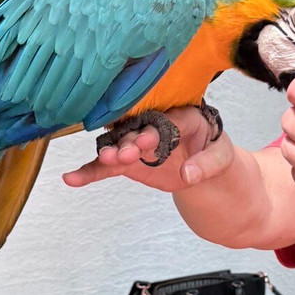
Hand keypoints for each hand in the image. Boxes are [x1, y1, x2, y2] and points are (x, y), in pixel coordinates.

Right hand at [63, 106, 233, 191]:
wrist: (205, 166)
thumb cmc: (214, 152)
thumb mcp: (222, 158)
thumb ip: (207, 165)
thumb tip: (189, 175)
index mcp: (182, 116)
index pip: (166, 121)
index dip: (155, 130)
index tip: (147, 141)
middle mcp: (155, 124)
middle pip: (138, 130)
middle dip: (130, 140)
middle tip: (124, 154)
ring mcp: (138, 141)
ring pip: (120, 145)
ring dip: (110, 153)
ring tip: (105, 160)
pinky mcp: (128, 160)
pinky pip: (108, 166)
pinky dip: (91, 172)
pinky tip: (72, 179)